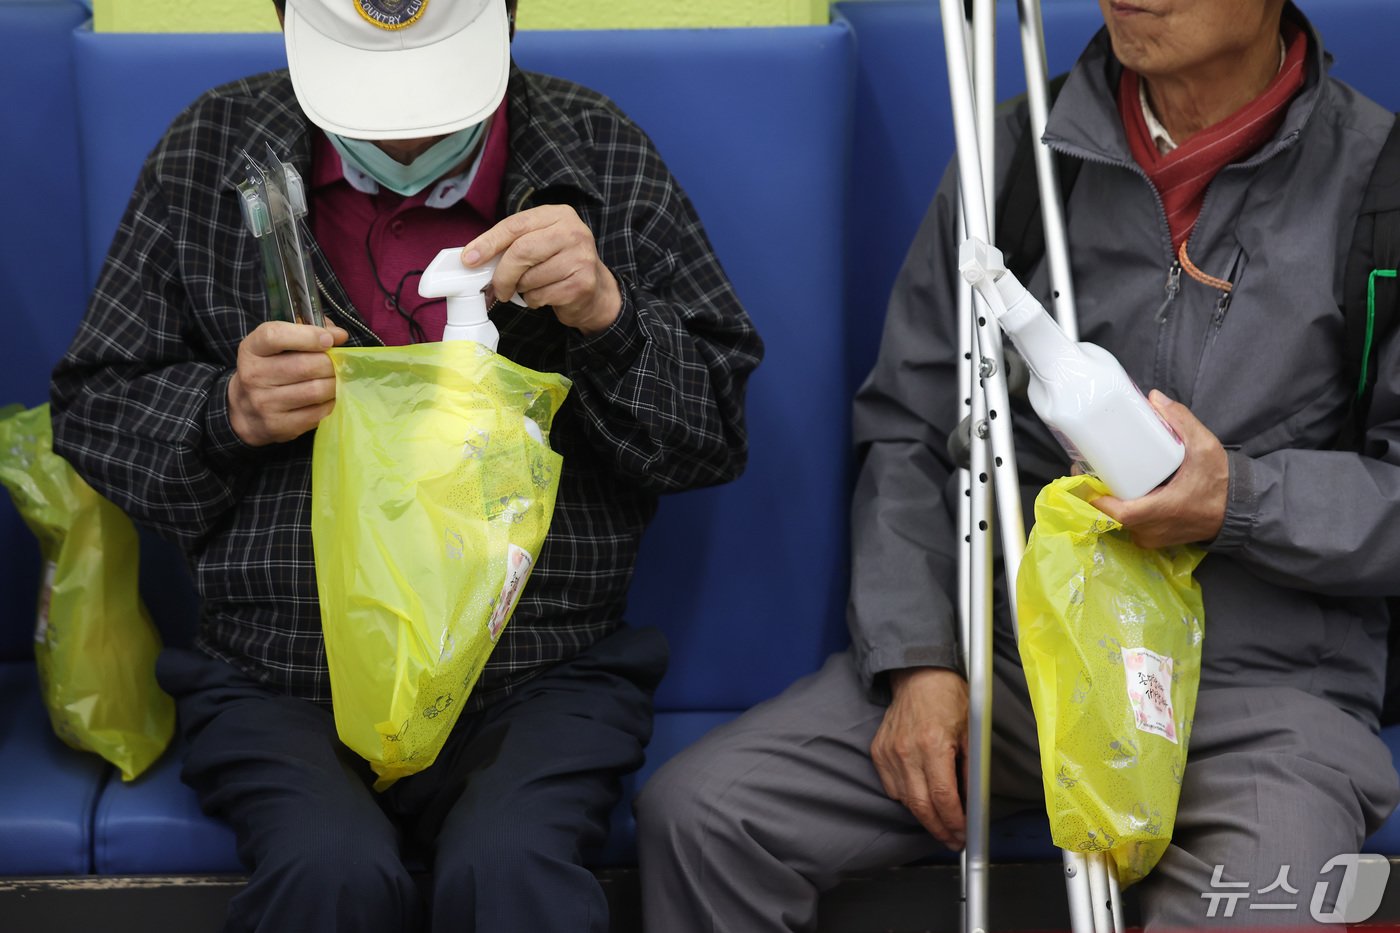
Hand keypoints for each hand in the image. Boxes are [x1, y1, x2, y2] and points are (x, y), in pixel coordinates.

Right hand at [228, 319, 348, 446]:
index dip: (308, 336)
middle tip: (337, 364)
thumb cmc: (270, 369)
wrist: (244, 409)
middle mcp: (253, 375)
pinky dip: (330, 403)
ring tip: (334, 380)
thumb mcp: (278, 345)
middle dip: (330, 363)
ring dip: (333, 384)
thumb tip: (339, 335)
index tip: (329, 339)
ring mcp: (264, 403)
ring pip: (315, 390)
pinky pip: (317, 413)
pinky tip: (327, 398)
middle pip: (305, 366)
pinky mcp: (277, 425)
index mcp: (251, 349)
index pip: (276, 336)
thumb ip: (307, 331)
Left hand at [462, 205, 621, 334]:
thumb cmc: (559, 264)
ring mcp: (580, 258)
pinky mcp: (582, 283)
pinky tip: (545, 295)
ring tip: (531, 287)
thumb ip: (512, 244)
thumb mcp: (539, 242)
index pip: (515, 225)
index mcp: (558, 215)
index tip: (469, 259)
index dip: (488, 242)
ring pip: (530, 277)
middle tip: (497, 288)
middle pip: (521, 251)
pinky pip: (541, 295)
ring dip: (521, 289)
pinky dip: (534, 301)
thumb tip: (472, 258)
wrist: (596, 290)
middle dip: (502, 274)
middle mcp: (572, 232)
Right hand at [871, 666, 968, 849]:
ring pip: (905, 800)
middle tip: (953, 841)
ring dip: (924, 817)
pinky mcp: (878, 751)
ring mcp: (888, 752)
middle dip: (939, 829)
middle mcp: (907, 751)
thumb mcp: (971, 732)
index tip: (963, 834)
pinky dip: (906, 798)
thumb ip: (970, 769)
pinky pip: (891, 787)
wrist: (918, 676)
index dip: (954, 822)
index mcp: (933, 744)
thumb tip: (971, 802)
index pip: (943, 797)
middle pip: (921, 806)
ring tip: (941, 824)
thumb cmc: (948, 698)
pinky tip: (920, 798)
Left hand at [1093, 390, 1228, 548]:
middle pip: (1112, 513)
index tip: (1084, 475)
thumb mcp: (1205, 447)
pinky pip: (1131, 526)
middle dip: (1099, 491)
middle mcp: (1152, 530)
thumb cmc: (1220, 481)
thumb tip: (1154, 397)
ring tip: (1104, 475)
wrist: (1238, 511)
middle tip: (1090, 466)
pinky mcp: (1154, 540)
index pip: (1117, 511)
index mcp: (1161, 510)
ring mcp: (1152, 539)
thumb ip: (1181, 421)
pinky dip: (1125, 509)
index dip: (1096, 495)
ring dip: (1112, 500)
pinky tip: (1122, 490)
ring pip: (1120, 521)